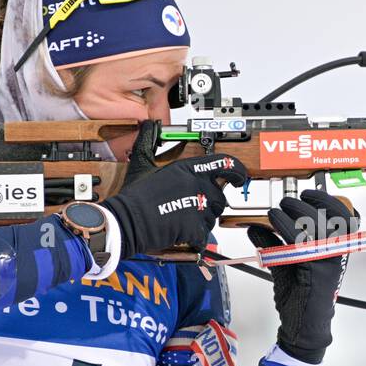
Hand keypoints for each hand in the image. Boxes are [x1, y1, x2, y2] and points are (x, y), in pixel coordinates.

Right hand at [103, 154, 246, 256]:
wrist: (125, 221)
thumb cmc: (133, 197)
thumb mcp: (141, 164)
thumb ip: (148, 143)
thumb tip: (147, 126)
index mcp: (187, 168)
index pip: (225, 164)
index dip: (238, 171)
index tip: (240, 177)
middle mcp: (196, 185)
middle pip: (220, 197)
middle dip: (210, 205)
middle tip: (192, 209)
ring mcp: (197, 207)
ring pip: (213, 218)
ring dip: (201, 222)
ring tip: (181, 221)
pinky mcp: (193, 227)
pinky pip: (203, 236)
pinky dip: (195, 239)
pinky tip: (181, 235)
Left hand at [247, 189, 357, 364]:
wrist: (304, 327)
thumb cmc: (301, 297)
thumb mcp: (286, 264)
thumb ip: (274, 245)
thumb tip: (256, 228)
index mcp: (336, 249)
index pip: (344, 215)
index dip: (327, 200)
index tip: (308, 194)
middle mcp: (337, 253)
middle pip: (328, 214)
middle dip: (303, 203)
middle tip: (285, 203)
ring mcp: (328, 261)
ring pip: (314, 224)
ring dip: (292, 212)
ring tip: (275, 213)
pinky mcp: (316, 269)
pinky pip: (301, 241)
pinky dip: (284, 228)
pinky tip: (270, 226)